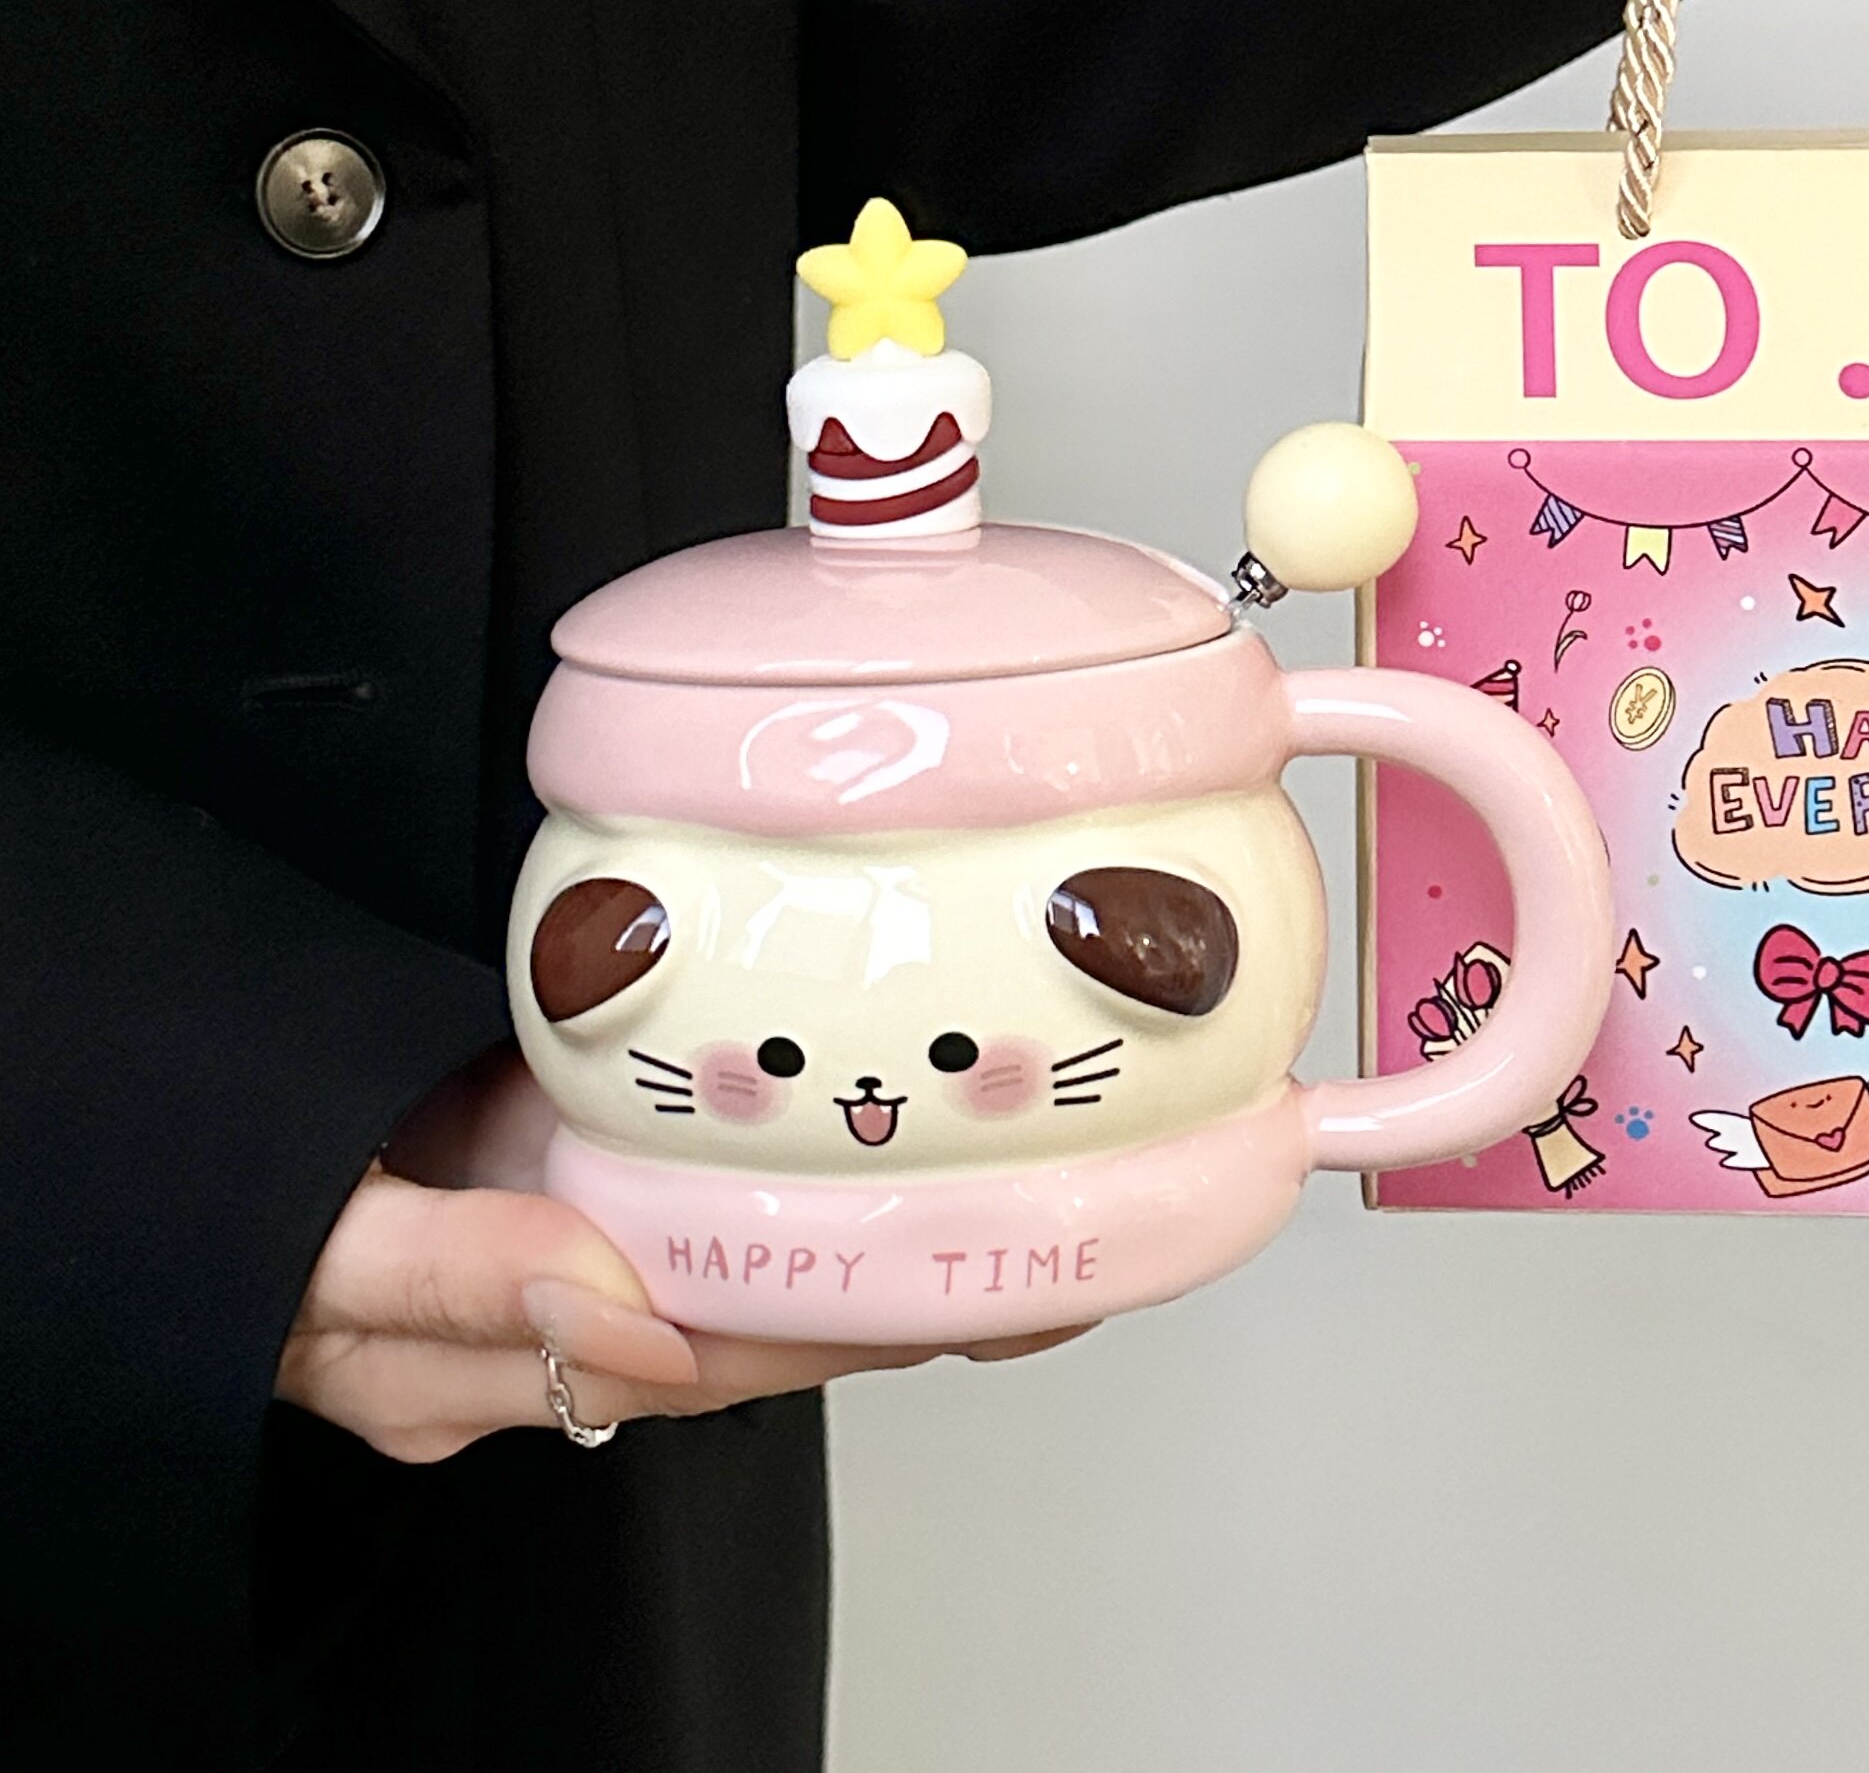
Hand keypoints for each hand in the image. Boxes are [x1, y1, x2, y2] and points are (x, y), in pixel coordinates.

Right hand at [277, 1050, 1089, 1464]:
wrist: (190, 1154)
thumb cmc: (237, 1229)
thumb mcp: (322, 1261)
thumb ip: (459, 1279)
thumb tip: (631, 1318)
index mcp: (526, 1353)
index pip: (740, 1352)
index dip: (869, 1324)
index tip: (996, 1287)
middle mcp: (575, 1306)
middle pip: (778, 1311)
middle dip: (919, 1284)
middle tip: (1077, 1236)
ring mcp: (575, 1232)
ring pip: (756, 1249)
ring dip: (878, 1225)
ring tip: (1033, 1185)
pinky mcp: (565, 1155)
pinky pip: (705, 1181)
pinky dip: (796, 1161)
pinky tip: (878, 1117)